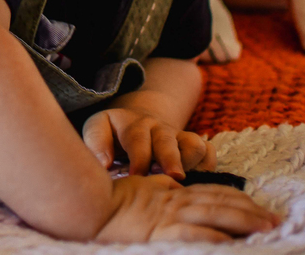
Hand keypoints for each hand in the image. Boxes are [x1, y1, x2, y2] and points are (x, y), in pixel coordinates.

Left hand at [83, 107, 214, 178]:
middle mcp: (160, 129)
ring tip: (181, 183)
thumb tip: (103, 163)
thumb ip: (96, 142)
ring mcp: (179, 137)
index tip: (136, 175)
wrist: (138, 121)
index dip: (139, 157)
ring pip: (194, 145)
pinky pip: (208, 152)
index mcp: (135, 125)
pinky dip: (207, 167)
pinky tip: (196, 184)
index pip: (139, 139)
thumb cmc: (114, 133)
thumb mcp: (98, 128)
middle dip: (171, 159)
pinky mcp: (194, 146)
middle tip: (172, 177)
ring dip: (190, 164)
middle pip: (170, 141)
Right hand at [96, 174, 279, 242]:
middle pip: (222, 203)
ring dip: (244, 222)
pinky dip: (216, 239)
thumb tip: (175, 186)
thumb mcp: (143, 187)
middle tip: (276, 220)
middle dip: (251, 212)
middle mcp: (178, 202)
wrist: (91, 206)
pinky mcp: (163, 232)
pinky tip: (232, 244)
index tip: (260, 208)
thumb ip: (162, 188)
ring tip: (267, 229)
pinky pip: (195, 235)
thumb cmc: (113, 199)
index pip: (215, 192)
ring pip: (216, 215)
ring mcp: (172, 217)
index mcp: (174, 193)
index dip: (240, 200)